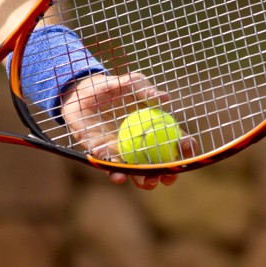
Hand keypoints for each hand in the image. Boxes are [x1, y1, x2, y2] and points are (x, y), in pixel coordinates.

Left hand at [59, 72, 182, 189]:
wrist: (80, 93)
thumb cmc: (110, 86)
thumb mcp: (129, 83)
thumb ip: (144, 89)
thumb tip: (165, 99)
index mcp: (155, 128)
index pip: (176, 141)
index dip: (185, 147)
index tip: (186, 147)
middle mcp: (142, 144)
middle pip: (160, 164)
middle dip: (167, 174)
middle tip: (168, 177)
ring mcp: (123, 152)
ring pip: (137, 172)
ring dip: (144, 181)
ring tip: (147, 183)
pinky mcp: (103, 155)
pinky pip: (110, 167)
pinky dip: (114, 171)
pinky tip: (117, 174)